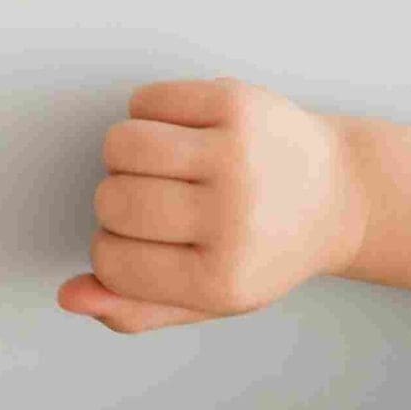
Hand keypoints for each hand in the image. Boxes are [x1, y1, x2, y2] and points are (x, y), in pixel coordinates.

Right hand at [57, 79, 365, 333]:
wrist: (340, 194)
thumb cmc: (266, 249)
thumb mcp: (210, 298)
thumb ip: (137, 309)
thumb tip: (70, 296)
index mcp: (225, 279)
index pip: (112, 263)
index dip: (112, 252)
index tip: (143, 246)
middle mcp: (236, 218)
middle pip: (111, 202)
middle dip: (116, 202)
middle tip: (156, 203)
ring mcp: (238, 155)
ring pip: (120, 144)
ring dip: (124, 154)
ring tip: (160, 165)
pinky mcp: (238, 103)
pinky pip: (146, 100)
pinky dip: (147, 114)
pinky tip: (179, 132)